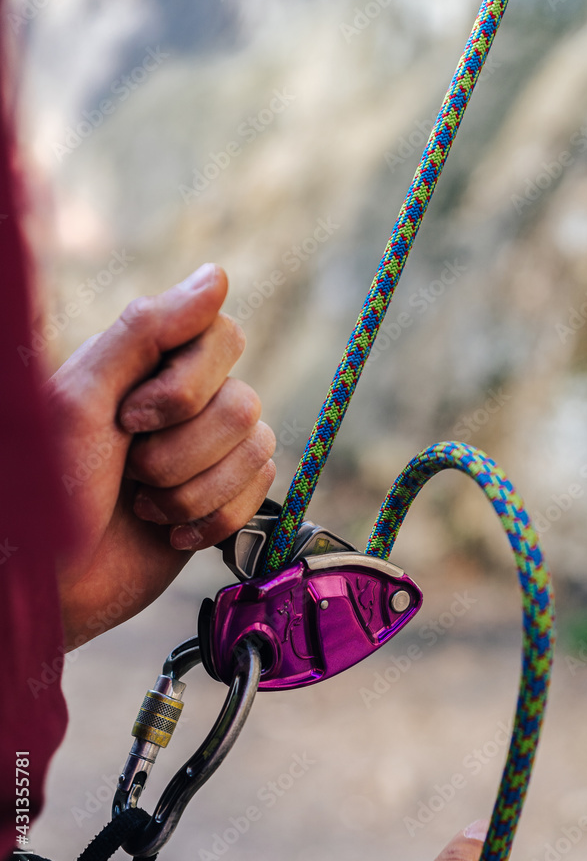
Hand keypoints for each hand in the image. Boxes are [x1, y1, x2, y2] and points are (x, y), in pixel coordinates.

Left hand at [50, 263, 275, 647]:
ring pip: (258, 449)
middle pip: (244, 402)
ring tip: (142, 506)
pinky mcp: (225, 500)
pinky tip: (168, 531)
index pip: (222, 337)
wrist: (53, 585)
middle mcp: (187, 403)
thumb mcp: (82, 399)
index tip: (129, 419)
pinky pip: (262, 492)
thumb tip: (216, 275)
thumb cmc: (50, 489)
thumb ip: (147, 331)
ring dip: (192, 490)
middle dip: (181, 452)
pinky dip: (211, 519)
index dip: (187, 385)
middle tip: (128, 472)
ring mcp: (209, 452)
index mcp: (150, 366)